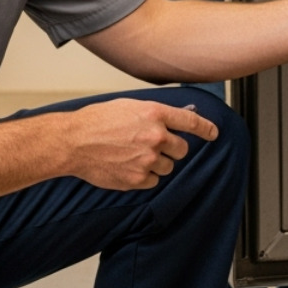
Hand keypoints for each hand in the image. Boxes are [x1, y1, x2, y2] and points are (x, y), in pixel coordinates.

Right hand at [61, 99, 216, 190]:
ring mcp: (147, 159)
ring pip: (168, 167)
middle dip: (172, 149)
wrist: (73, 142)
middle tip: (153, 146)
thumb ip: (154, 114)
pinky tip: (127, 166)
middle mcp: (155, 136)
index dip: (206, 129)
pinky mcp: (137, 179)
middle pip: (182, 149)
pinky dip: (144, 177)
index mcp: (154, 114)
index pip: (191, 122)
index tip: (214, 134)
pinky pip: (153, 181)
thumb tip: (174, 120)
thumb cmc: (96, 121)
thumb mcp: (129, 106)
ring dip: (157, 163)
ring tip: (134, 155)